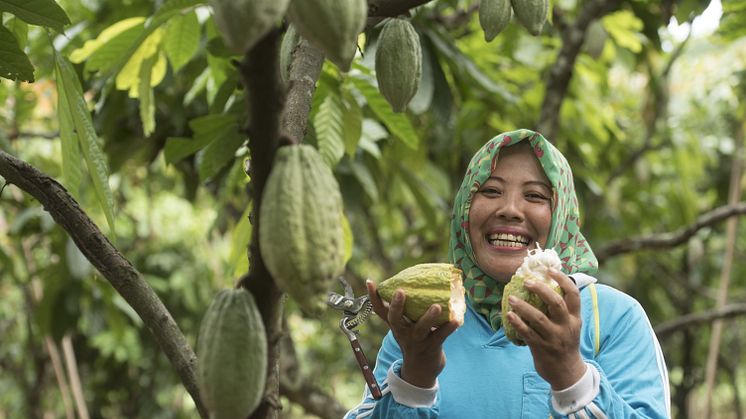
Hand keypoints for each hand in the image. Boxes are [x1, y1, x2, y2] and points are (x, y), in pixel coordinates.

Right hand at [367, 280, 459, 387]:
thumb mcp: (403, 325)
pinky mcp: (432, 346)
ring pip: (421, 329)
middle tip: (400, 291)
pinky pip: (441, 336)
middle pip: (395, 319)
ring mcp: (417, 340)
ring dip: (428, 317)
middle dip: (397, 306)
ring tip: (436, 306)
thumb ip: (404, 308)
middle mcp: (402, 331)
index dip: (373, 297)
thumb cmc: (413, 338)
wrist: (421, 369)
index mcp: (395, 324)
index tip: (370, 282)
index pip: (380, 310)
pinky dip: (449, 328)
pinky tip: (457, 319)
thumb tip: (410, 278)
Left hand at [504, 269, 586, 389]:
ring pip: (538, 318)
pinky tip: (509, 315)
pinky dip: (517, 323)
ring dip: (523, 306)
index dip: (562, 279)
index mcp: (575, 318)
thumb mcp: (570, 326)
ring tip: (511, 298)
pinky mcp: (541, 348)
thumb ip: (562, 310)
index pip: (573, 294)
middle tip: (527, 281)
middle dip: (541, 289)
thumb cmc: (565, 343)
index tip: (550, 269)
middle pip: (555, 303)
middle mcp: (566, 326)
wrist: (567, 373)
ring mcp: (554, 338)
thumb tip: (544, 286)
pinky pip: (527, 333)